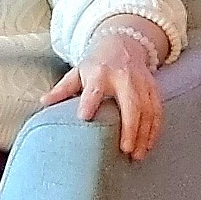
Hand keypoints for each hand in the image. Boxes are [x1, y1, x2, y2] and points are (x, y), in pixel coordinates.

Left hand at [40, 19, 166, 161]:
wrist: (123, 44)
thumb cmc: (96, 64)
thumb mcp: (77, 72)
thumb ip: (63, 89)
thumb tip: (43, 102)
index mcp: (99, 73)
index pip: (94, 89)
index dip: (89, 102)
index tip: (84, 117)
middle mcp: (123, 77)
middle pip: (130, 103)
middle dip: (130, 127)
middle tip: (125, 150)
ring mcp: (142, 83)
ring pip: (147, 110)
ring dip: (144, 134)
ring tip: (137, 155)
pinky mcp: (154, 89)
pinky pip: (157, 111)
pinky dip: (155, 129)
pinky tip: (148, 145)